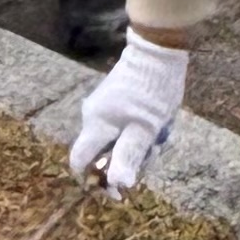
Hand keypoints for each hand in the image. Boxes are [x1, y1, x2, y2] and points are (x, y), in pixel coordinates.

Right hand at [70, 28, 187, 193]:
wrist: (157, 51)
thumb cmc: (151, 92)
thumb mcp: (145, 129)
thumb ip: (128, 156)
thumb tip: (117, 185)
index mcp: (95, 125)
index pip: (79, 160)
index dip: (94, 179)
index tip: (118, 189)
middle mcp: (93, 116)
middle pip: (103, 153)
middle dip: (127, 160)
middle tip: (152, 152)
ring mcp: (103, 107)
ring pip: (116, 140)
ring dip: (137, 146)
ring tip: (160, 135)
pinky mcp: (115, 100)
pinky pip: (122, 127)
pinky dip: (138, 132)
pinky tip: (157, 124)